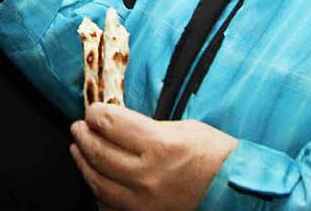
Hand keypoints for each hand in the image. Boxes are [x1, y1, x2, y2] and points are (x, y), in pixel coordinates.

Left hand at [70, 104, 237, 210]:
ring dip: (83, 162)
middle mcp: (148, 175)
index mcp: (159, 145)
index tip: (93, 110)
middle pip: (99, 152)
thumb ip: (146, 126)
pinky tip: (94, 179)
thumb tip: (116, 122)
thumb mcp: (182, 128)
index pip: (110, 123)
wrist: (233, 191)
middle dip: (84, 135)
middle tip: (79, 127)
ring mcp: (144, 202)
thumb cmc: (213, 154)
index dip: (95, 113)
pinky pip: (109, 206)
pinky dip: (97, 191)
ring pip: (98, 182)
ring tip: (78, 149)